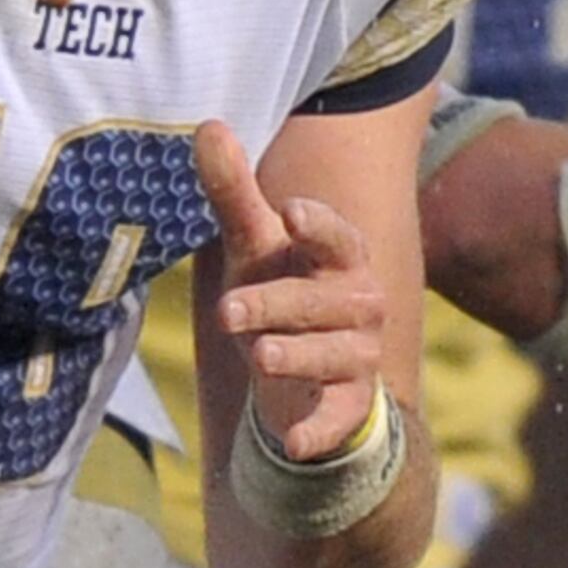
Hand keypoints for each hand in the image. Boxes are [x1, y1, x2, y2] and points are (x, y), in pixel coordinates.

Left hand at [195, 118, 389, 460]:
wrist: (304, 370)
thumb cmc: (281, 288)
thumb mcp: (253, 244)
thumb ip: (233, 192)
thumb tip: (208, 125)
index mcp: (339, 257)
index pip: (338, 236)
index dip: (319, 227)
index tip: (290, 213)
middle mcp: (359, 304)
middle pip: (326, 301)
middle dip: (279, 303)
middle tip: (227, 311)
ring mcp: (357, 355)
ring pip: (335, 354)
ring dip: (298, 354)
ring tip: (261, 354)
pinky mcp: (348, 404)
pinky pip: (340, 418)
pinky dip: (319, 430)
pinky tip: (294, 442)